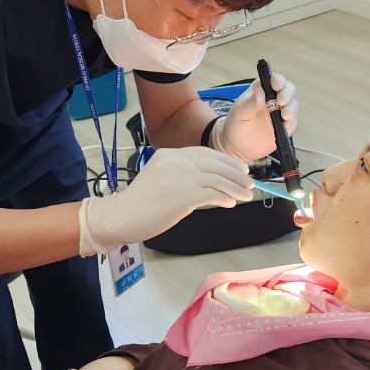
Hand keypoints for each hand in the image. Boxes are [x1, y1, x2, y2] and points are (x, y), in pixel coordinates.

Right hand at [81, 147, 252, 255]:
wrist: (120, 216)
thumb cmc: (140, 204)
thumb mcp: (161, 178)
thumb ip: (182, 175)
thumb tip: (211, 183)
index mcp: (168, 154)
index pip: (204, 153)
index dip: (225, 160)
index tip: (239, 168)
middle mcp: (175, 161)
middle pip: (214, 163)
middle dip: (235, 173)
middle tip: (249, 182)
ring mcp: (178, 177)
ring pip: (217, 179)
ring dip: (235, 188)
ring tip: (245, 195)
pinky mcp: (182, 194)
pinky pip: (211, 194)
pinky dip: (224, 198)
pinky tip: (230, 203)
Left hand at [209, 72, 298, 162]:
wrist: (236, 146)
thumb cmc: (236, 124)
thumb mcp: (240, 112)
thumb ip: (251, 102)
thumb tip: (262, 92)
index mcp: (261, 89)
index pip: (273, 79)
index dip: (278, 80)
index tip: (276, 86)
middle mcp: (273, 99)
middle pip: (288, 90)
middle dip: (287, 94)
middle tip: (281, 101)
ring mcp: (280, 112)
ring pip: (292, 105)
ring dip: (291, 108)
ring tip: (284, 115)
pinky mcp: (284, 126)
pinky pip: (292, 122)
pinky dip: (291, 122)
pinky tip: (285, 125)